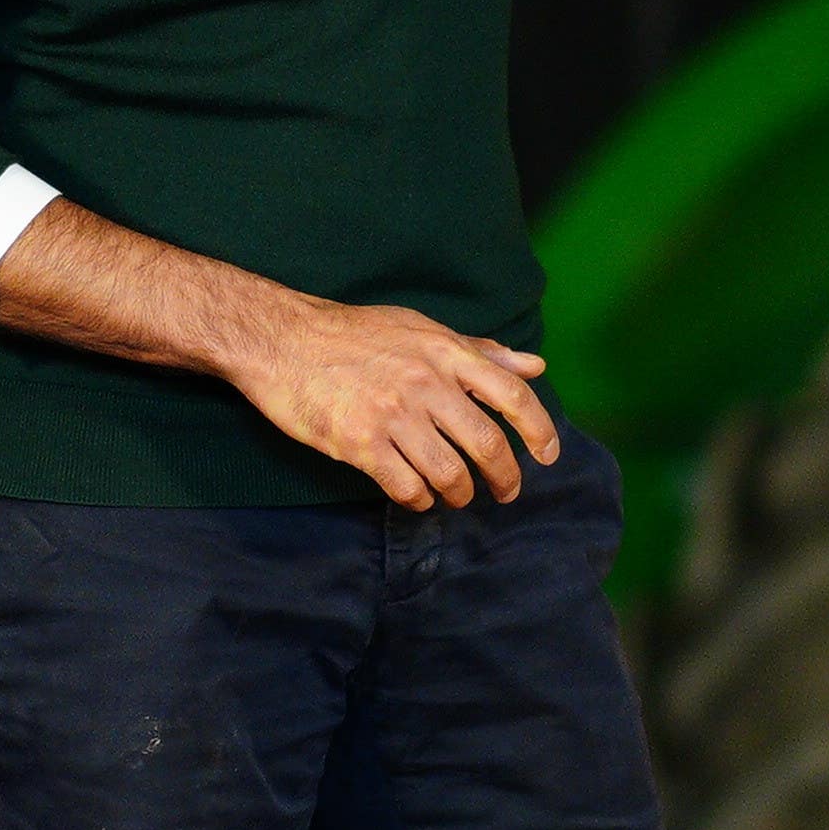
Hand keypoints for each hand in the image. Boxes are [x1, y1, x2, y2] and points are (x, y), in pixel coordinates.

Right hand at [0, 195, 564, 505]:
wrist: (279, 339)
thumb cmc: (351, 333)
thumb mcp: (419, 329)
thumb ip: (478, 352)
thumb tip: (535, 366)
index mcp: (444, 351)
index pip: (512, 394)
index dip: (540, 431)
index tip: (548, 457)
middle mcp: (425, 382)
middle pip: (487, 444)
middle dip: (505, 477)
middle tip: (507, 492)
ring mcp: (392, 414)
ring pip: (450, 473)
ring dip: (460, 494)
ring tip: (456, 496)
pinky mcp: (359, 443)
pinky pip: (406, 487)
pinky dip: (418, 500)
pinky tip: (415, 496)